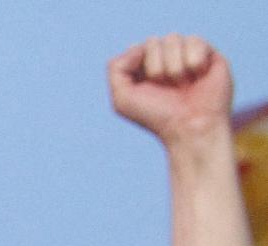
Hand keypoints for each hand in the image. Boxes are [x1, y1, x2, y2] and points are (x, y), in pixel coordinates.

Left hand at [108, 35, 232, 146]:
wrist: (190, 127)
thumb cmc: (157, 115)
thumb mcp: (123, 99)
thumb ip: (116, 69)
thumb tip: (137, 46)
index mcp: (143, 68)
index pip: (135, 49)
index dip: (138, 67)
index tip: (145, 87)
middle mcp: (165, 58)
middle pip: (153, 42)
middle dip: (156, 68)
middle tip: (166, 88)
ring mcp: (186, 54)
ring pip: (173, 38)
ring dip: (174, 67)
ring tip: (183, 84)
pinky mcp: (208, 52)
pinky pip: (195, 40)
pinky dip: (193, 61)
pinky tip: (198, 76)